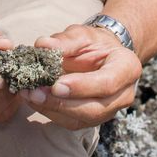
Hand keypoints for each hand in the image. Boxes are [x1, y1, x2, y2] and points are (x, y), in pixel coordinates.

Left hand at [21, 24, 141, 129]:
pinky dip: (50, 112)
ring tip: (29, 95)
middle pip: (94, 107)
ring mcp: (110, 110)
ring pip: (82, 119)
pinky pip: (72, 122)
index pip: (107, 82)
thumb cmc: (94, 43)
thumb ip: (65, 40)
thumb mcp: (83, 34)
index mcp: (127, 67)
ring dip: (52, 110)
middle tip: (35, 93)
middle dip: (62, 103)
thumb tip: (42, 45)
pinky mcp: (93, 119)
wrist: (102, 55)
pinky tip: (34, 100)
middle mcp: (123, 94)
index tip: (56, 85)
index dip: (82, 86)